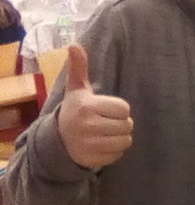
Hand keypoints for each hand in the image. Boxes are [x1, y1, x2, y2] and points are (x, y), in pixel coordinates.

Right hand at [57, 45, 132, 169]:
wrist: (57, 141)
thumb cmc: (74, 111)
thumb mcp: (76, 90)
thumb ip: (79, 68)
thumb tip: (73, 45)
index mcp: (87, 107)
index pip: (125, 109)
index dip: (119, 110)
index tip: (105, 110)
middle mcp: (88, 126)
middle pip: (128, 125)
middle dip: (121, 124)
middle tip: (105, 123)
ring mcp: (90, 144)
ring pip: (126, 140)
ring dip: (120, 138)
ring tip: (104, 134)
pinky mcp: (94, 159)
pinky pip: (119, 154)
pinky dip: (114, 151)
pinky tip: (100, 146)